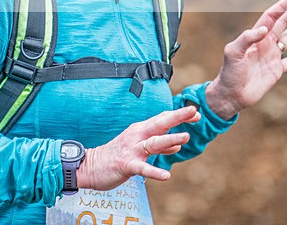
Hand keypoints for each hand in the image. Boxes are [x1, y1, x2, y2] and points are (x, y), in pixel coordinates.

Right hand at [76, 106, 200, 190]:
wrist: (90, 166)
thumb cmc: (116, 155)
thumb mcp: (138, 147)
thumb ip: (158, 146)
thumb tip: (177, 145)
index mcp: (140, 130)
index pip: (162, 119)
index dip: (179, 115)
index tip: (195, 113)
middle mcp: (137, 136)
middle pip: (159, 124)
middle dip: (177, 117)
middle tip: (194, 111)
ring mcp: (131, 150)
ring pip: (153, 143)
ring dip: (170, 139)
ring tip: (186, 137)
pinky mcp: (126, 165)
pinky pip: (142, 168)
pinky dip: (154, 171)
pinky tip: (166, 176)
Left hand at [206, 0, 286, 119]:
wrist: (231, 95)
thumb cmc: (229, 72)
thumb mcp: (233, 52)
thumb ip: (247, 38)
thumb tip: (264, 29)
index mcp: (255, 38)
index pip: (270, 18)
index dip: (281, 8)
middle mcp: (264, 45)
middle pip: (281, 24)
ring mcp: (271, 58)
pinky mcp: (275, 72)